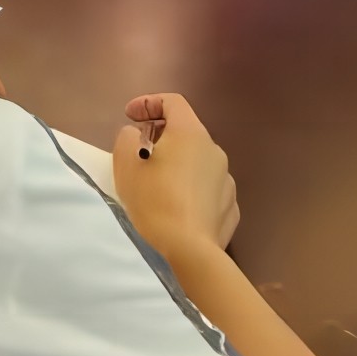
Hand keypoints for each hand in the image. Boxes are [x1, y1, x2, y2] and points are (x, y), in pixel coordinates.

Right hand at [112, 92, 239, 261]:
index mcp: (190, 133)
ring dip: (178, 165)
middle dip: (161, 136)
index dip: (148, 103)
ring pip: (198, 162)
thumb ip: (127, 138)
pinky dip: (191, 189)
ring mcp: (227, 181)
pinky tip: (177, 207)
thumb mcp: (125, 164)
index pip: (173, 102)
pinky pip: (207, 189)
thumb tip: (137, 137)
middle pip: (186, 132)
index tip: (130, 116)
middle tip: (139, 151)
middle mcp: (215, 151)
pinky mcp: (231, 208)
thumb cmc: (153, 202)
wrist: (189, 253)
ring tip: (158, 185)